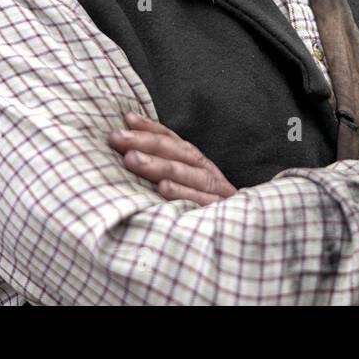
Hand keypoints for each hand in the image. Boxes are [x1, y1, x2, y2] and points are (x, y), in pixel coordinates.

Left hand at [108, 112, 236, 205]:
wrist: (241, 238)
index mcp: (198, 165)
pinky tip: (163, 188)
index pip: (174, 141)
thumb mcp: (186, 188)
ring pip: (187, 174)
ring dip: (158, 165)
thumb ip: (164, 171)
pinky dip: (182, 194)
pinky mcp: (219, 213)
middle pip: (177, 153)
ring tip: (132, 159)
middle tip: (117, 139)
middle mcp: (207, 174)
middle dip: (146, 143)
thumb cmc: (203, 213)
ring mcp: (215, 193)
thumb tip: (128, 154)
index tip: (126, 119)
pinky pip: (200, 202)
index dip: (151, 128)